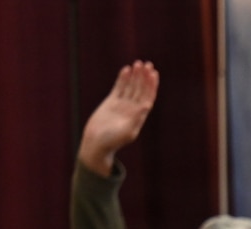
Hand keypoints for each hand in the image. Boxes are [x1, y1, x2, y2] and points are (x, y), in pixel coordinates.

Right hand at [79, 61, 159, 175]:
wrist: (97, 142)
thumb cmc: (112, 141)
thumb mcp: (127, 131)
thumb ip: (136, 119)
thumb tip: (146, 106)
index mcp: (139, 116)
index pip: (148, 97)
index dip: (151, 86)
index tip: (154, 74)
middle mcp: (132, 109)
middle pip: (141, 89)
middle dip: (145, 77)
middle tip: (148, 64)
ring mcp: (122, 104)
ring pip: (131, 87)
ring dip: (135, 76)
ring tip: (139, 63)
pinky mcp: (111, 102)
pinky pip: (119, 88)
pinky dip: (123, 79)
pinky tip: (126, 69)